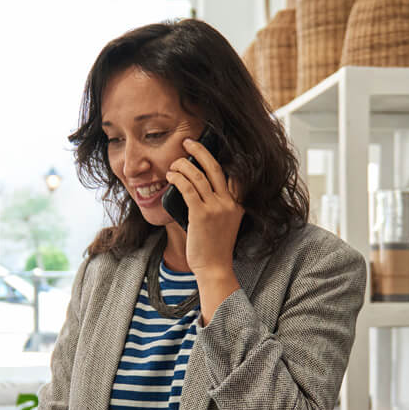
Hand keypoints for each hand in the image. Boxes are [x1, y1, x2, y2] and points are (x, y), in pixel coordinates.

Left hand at [166, 137, 243, 276]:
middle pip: (215, 167)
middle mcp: (229, 203)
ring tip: (174, 163)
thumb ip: (218, 205)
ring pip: (198, 176)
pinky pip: (188, 189)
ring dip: (183, 165)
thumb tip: (197, 187)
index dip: (221, 157)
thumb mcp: (224, 222)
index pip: (233, 173)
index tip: (208, 148)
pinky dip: (178, 178)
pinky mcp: (201, 215)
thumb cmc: (214, 247)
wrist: (214, 268)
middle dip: (200, 151)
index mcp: (237, 203)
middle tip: (188, 142)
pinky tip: (170, 175)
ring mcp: (216, 208)